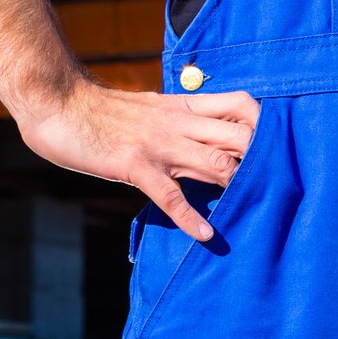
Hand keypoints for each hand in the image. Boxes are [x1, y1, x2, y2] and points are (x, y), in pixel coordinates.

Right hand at [19, 79, 260, 241]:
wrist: (59, 103)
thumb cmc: (102, 110)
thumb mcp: (151, 108)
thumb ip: (179, 120)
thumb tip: (204, 135)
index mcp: (185, 105)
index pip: (241, 104)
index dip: (263, 123)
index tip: (277, 145)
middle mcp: (180, 123)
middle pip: (239, 135)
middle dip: (261, 158)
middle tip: (277, 183)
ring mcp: (159, 144)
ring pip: (215, 163)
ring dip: (238, 186)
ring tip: (256, 208)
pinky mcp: (135, 166)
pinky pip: (170, 195)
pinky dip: (190, 219)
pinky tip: (206, 236)